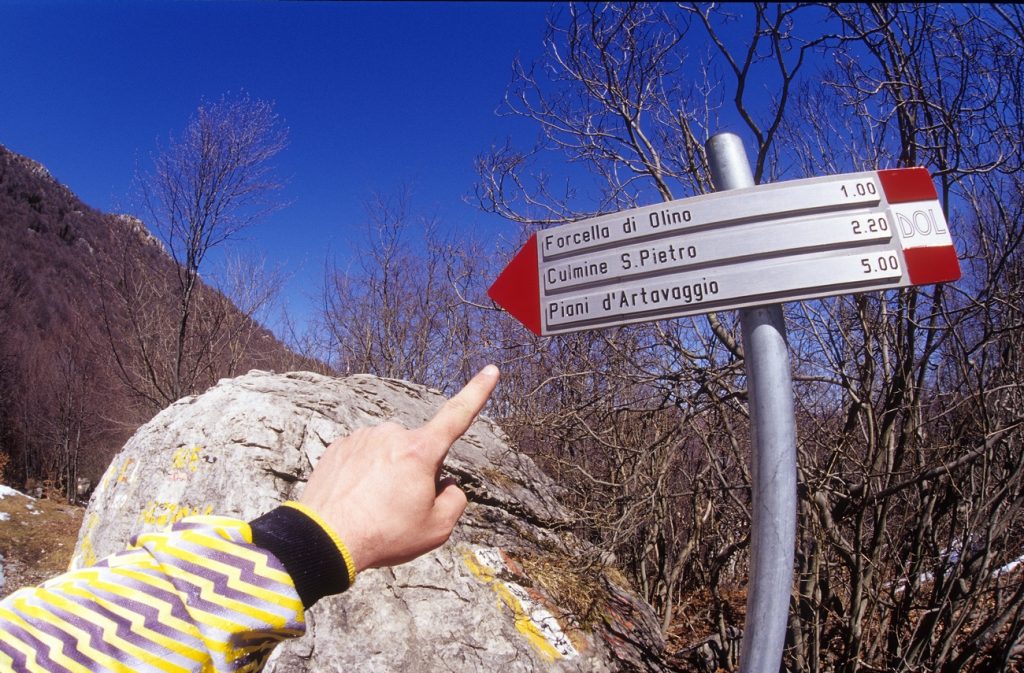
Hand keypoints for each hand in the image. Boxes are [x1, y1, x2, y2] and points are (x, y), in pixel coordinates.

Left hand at [300, 365, 499, 571]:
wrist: (324, 541)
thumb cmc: (384, 535)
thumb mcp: (437, 529)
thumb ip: (454, 500)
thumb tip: (445, 485)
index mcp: (419, 451)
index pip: (457, 416)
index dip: (477, 392)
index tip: (491, 370)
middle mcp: (391, 435)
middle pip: (418, 450)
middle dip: (417, 471)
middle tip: (399, 507)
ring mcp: (362, 438)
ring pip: (389, 453)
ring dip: (388, 473)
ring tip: (373, 506)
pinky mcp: (339, 446)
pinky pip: (363, 457)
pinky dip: (364, 475)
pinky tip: (355, 499)